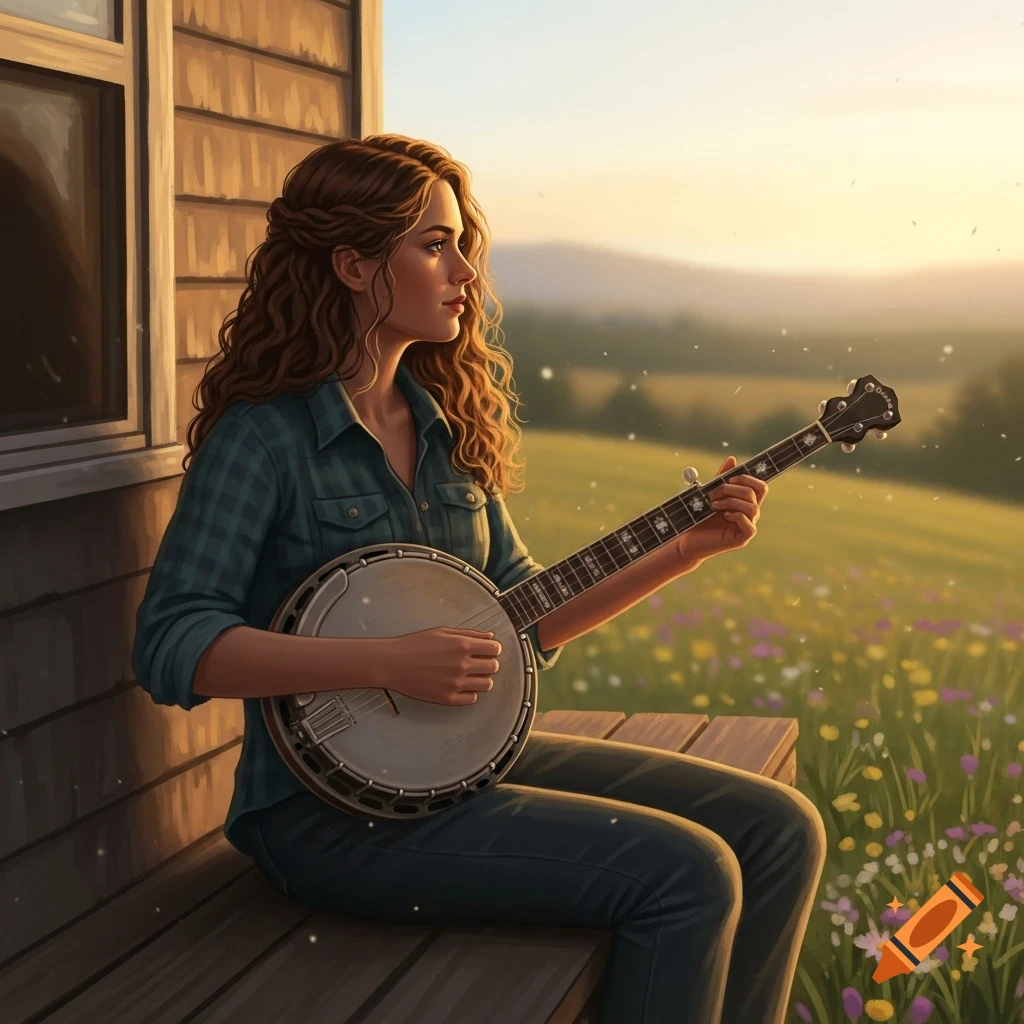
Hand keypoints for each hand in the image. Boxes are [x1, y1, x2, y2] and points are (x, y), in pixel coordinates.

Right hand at [377, 626, 501, 705]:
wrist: (393, 663)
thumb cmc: (414, 645)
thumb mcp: (442, 631)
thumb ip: (469, 633)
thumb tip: (490, 636)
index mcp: (462, 645)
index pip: (495, 649)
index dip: (492, 649)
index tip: (487, 650)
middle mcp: (462, 664)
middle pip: (494, 667)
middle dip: (488, 663)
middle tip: (477, 662)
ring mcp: (456, 683)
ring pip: (487, 684)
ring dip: (481, 678)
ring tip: (468, 675)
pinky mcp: (448, 698)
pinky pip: (472, 699)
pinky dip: (469, 692)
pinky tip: (460, 685)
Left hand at [675, 456, 767, 565]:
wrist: (687, 539)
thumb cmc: (699, 517)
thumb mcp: (709, 494)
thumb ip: (721, 479)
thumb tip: (732, 459)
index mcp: (745, 502)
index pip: (760, 486)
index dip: (748, 478)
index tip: (728, 479)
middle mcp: (750, 514)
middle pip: (754, 493)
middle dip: (732, 489)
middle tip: (712, 494)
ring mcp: (748, 526)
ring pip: (752, 507)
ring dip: (731, 501)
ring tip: (714, 505)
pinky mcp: (742, 539)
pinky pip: (749, 524)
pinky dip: (736, 516)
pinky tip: (723, 515)